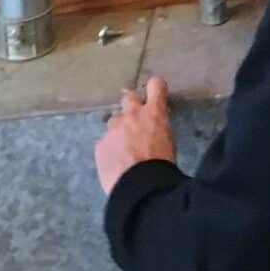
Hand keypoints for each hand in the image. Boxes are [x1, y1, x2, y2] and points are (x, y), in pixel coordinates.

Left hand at [96, 73, 174, 195]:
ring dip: (119, 131)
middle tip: (135, 119)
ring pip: (114, 123)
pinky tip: (115, 164)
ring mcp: (113, 129)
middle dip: (132, 105)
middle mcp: (132, 114)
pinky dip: (110, 150)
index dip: (155, 88)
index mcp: (154, 112)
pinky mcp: (100, 145)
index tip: (155, 93)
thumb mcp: (169, 141)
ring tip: (124, 150)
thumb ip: (159, 128)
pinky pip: (105, 143)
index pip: (156, 85)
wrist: (141, 186)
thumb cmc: (162, 165)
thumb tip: (153, 128)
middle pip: (129, 97)